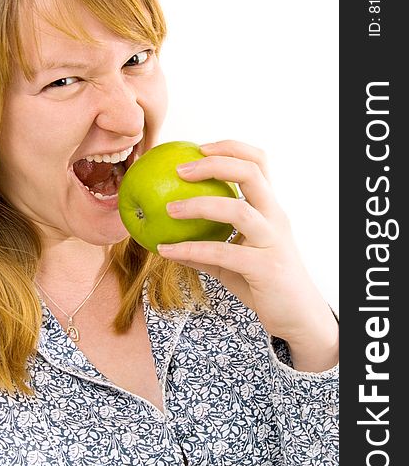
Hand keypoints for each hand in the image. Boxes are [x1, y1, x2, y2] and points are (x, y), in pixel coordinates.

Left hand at [157, 140, 337, 372]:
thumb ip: (208, 250)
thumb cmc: (265, 285)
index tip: (199, 147)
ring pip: (238, 210)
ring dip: (198, 205)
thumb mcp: (233, 263)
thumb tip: (169, 243)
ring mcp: (272, 242)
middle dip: (215, 163)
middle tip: (180, 169)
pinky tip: (166, 252)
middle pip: (252, 173)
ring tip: (169, 208)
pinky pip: (222, 253)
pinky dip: (190, 250)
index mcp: (270, 210)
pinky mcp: (265, 268)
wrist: (298, 318)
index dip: (230, 148)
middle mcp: (275, 219)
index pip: (258, 163)